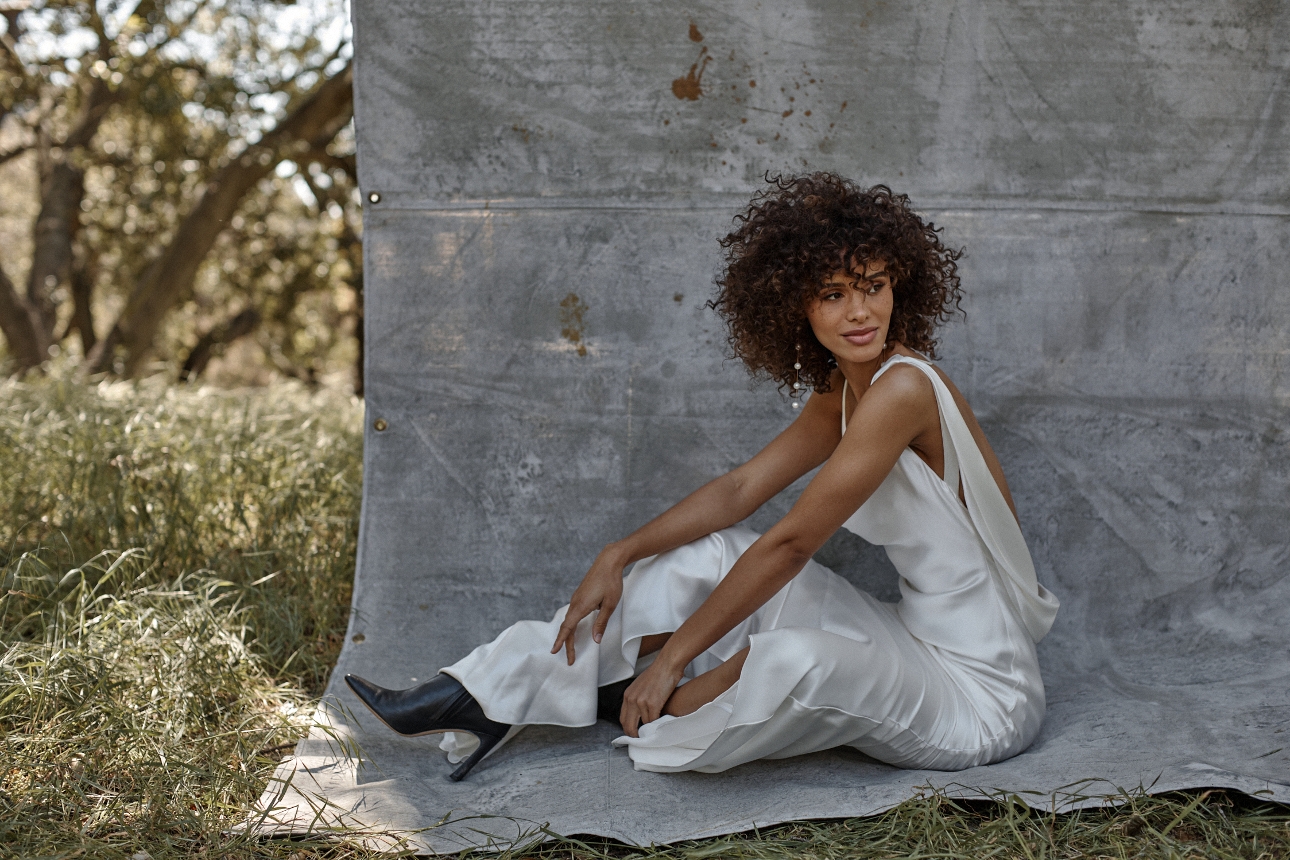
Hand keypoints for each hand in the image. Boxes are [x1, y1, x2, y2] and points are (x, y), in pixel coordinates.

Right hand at [550, 545, 626, 664]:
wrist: (609, 561)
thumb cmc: (611, 581)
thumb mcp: (610, 605)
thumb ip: (601, 623)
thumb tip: (595, 640)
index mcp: (580, 606)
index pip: (567, 627)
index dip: (561, 641)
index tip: (554, 651)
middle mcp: (575, 602)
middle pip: (567, 626)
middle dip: (566, 643)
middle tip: (571, 659)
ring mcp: (577, 598)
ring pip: (569, 619)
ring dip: (569, 634)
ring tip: (570, 647)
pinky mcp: (580, 595)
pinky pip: (573, 613)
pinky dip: (571, 624)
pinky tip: (574, 629)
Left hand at [619, 658, 683, 737]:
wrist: (667, 664)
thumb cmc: (658, 673)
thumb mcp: (641, 686)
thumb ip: (638, 699)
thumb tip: (640, 713)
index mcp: (627, 695)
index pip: (623, 718)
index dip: (628, 728)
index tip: (634, 733)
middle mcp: (632, 699)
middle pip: (628, 725)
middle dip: (634, 735)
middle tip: (641, 739)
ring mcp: (641, 702)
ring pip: (644, 724)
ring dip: (649, 728)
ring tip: (654, 730)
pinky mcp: (653, 703)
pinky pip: (653, 720)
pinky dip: (657, 724)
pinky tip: (661, 723)